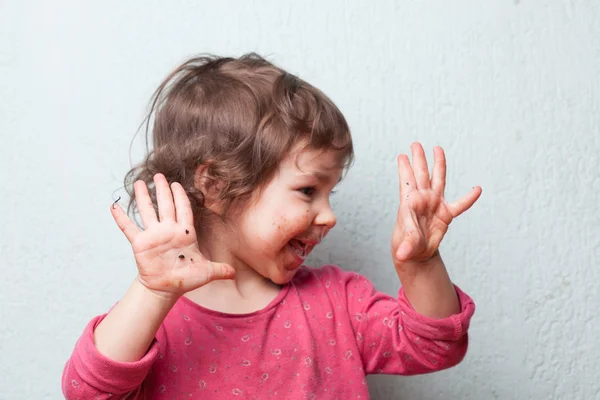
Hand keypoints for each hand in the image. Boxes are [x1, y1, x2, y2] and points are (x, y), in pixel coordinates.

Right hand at [110, 173, 234, 298]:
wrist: (166, 288)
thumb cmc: (186, 279)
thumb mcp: (206, 273)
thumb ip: (220, 270)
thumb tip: (235, 273)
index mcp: (184, 233)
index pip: (183, 210)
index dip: (181, 196)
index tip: (177, 183)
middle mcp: (168, 230)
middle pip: (166, 205)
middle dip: (163, 190)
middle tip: (159, 175)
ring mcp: (153, 235)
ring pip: (148, 211)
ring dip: (143, 197)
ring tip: (138, 182)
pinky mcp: (140, 243)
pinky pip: (129, 228)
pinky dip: (121, 218)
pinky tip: (114, 206)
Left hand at [391, 143, 480, 264]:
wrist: (416, 255)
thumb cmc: (406, 245)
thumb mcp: (406, 244)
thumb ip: (406, 245)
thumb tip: (402, 255)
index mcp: (410, 203)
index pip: (407, 182)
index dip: (405, 169)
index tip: (402, 156)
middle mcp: (422, 199)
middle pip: (421, 175)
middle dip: (419, 159)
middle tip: (415, 144)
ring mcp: (434, 204)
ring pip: (438, 180)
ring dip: (438, 165)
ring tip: (437, 149)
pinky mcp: (446, 214)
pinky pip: (460, 204)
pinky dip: (469, 198)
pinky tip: (477, 189)